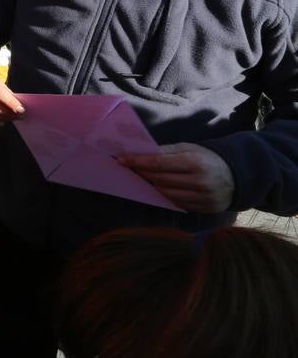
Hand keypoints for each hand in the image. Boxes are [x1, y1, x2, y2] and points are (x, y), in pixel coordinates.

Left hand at [118, 143, 236, 212]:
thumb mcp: (190, 148)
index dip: (138, 162)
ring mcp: (201, 198)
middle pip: (159, 179)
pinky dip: (165, 195)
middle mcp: (198, 182)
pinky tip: (161, 187)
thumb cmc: (208, 159)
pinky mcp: (202, 209)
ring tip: (146, 177)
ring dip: (152, 185)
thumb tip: (141, 154)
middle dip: (142, 173)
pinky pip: (175, 203)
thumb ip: (166, 151)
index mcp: (195, 162)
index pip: (158, 163)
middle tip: (130, 167)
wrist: (236, 177)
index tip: (122, 159)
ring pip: (164, 193)